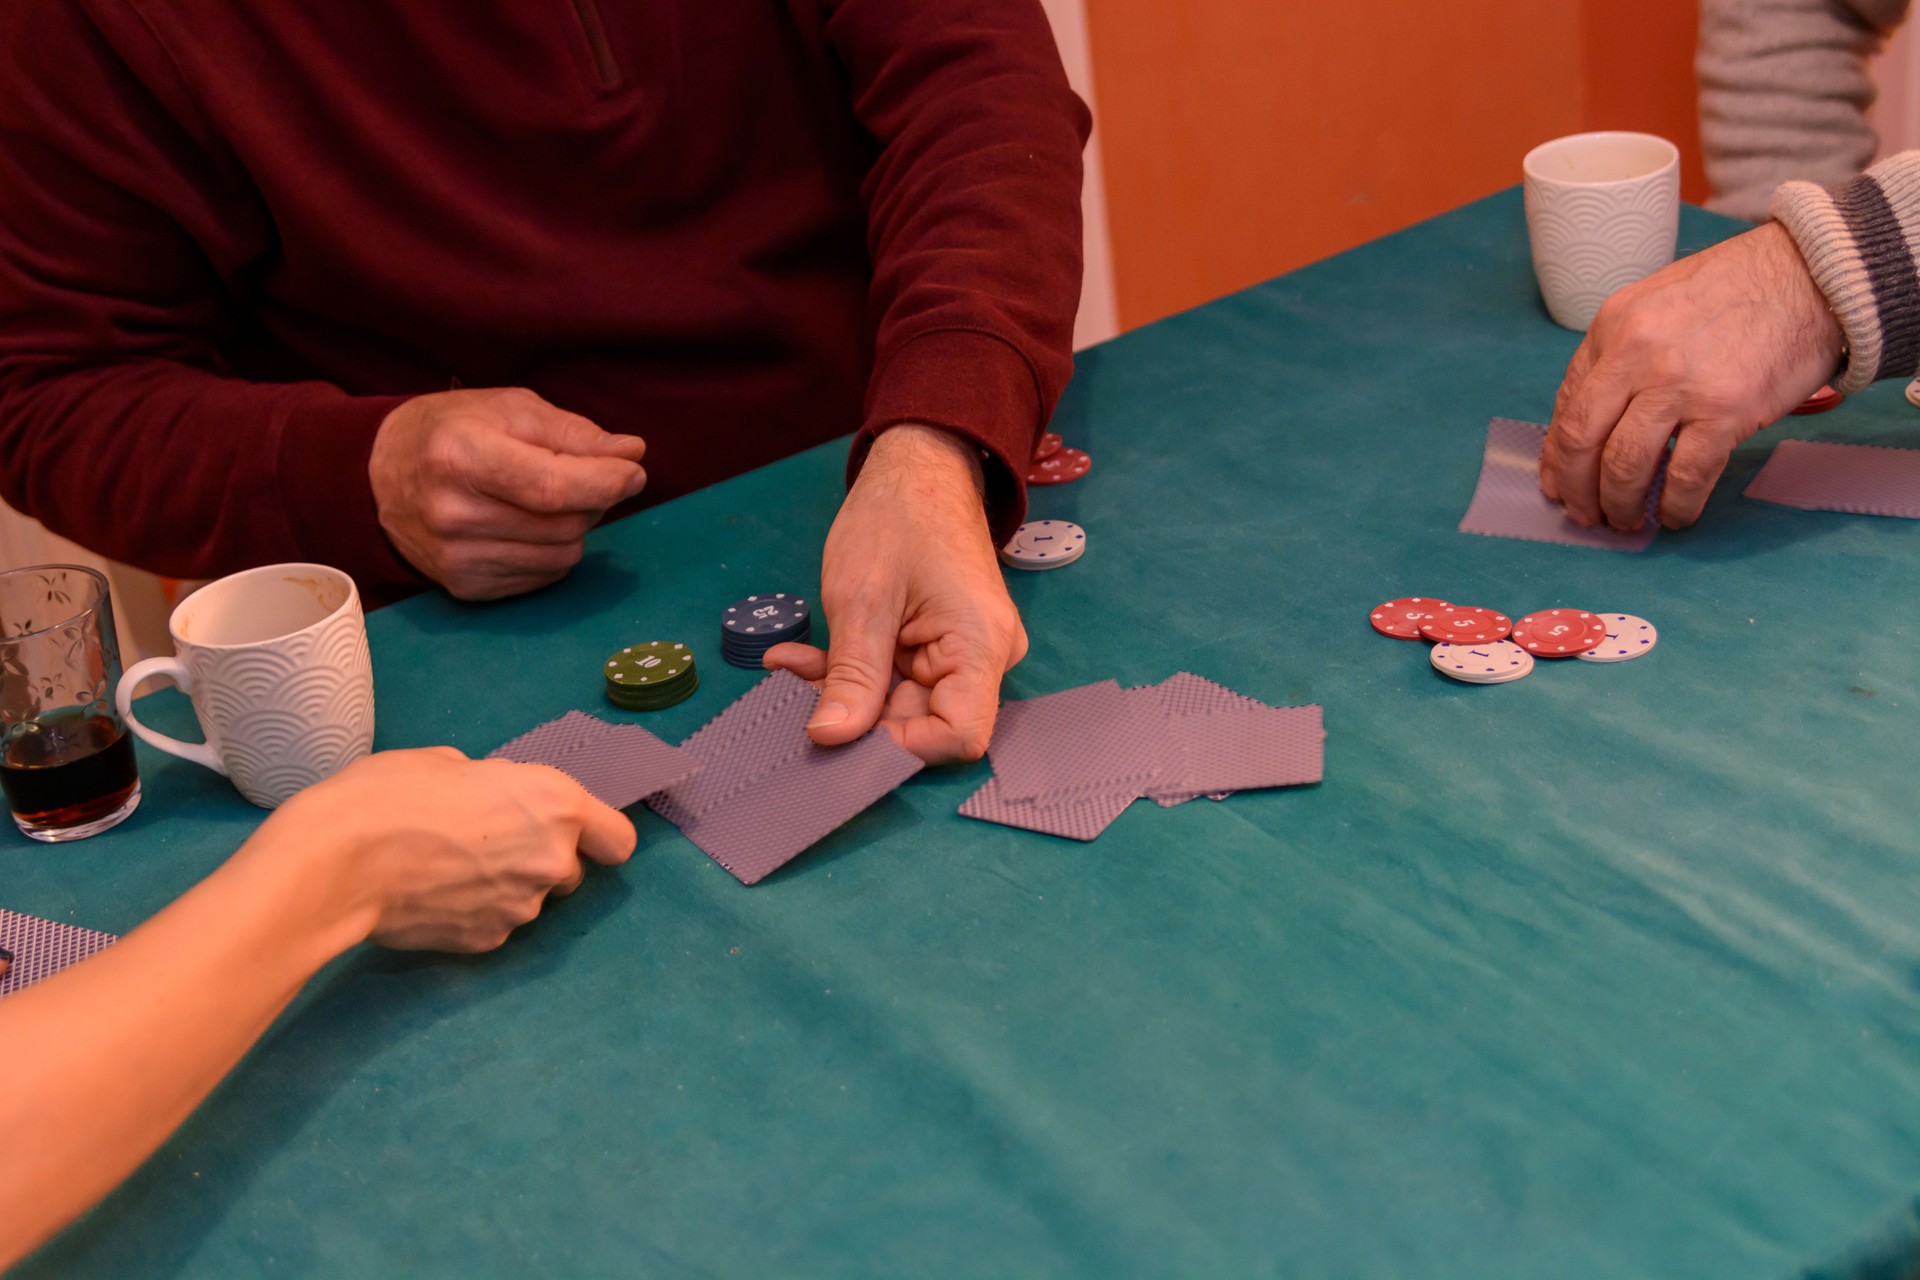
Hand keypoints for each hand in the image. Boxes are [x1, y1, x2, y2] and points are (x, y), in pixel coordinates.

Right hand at [251, 748, 635, 951]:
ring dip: (507, 887)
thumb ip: (492, 785)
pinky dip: (475, 912)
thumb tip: (491, 798)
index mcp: (554, 805)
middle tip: (488, 843)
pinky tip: (433, 895)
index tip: (575, 834)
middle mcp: (551, 861)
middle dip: (542, 859)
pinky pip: (495, 924)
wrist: (334, 865)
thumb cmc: (387, 795)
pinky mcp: (487, 943)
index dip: (599, 837)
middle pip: (572, 871)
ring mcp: (521, 909)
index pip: (619, 840)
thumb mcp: (447, 763)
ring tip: (448, 868)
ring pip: (531, 900)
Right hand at [369, 388, 647, 599]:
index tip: (633, 473)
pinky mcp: (464, 587)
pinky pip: (544, 576)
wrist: (377, 476)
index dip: (605, 483)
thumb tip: (632, 453)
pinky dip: (552, 551)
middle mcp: (451, 513)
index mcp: (460, 456)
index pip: (552, 487)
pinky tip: (526, 526)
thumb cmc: (453, 432)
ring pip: (562, 555)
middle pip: (565, 524)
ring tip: (546, 500)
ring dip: (574, 527)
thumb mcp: (509, 410)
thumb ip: (574, 434)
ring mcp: (455, 557)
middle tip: (581, 476)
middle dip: (592, 500)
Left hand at [764, 424, 1027, 763]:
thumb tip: (831, 738)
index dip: (899, 747)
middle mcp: (984, 658)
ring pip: (900, 703)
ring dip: (843, 689)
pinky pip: (896, 678)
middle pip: (923, 722)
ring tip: (790, 663)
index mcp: (980, 645)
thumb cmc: (897, 516)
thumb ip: (852, 676)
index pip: (958, 737)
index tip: (842, 732)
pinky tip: (804, 656)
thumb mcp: (861, 599)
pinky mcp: (940, 646)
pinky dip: (851, 672)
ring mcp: (964, 652)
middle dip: (855, 714)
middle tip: (792, 689)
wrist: (920, 467)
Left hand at [1540, 221, 1844, 530]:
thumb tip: (1596, 421)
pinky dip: (1675, 506)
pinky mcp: (1725, 411)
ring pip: (1625, 465)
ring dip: (1619, 504)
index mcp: (1613, 327)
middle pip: (1582, 439)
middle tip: (1585, 516)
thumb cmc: (1739, 288)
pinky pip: (1685, 477)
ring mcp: (1679, 385)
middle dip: (1577, 489)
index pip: (1567, 404)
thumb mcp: (1657, 304)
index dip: (1556, 455)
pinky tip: (1674, 516)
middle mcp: (1635, 355)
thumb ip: (1622, 355)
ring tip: (1626, 522)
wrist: (1813, 273)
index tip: (1557, 485)